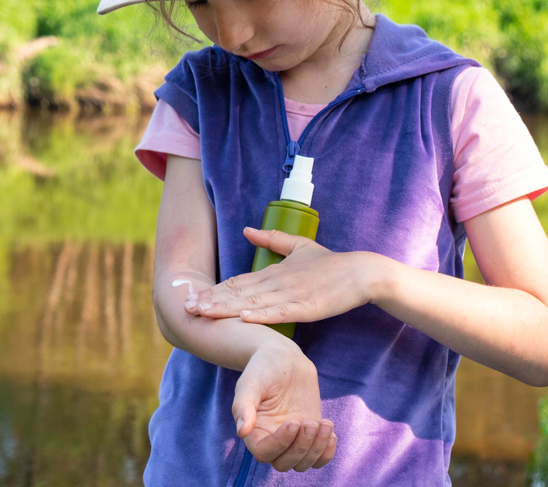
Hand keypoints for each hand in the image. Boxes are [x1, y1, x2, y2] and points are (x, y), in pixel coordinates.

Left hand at [184, 227, 390, 323]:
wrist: (361, 273)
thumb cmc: (329, 263)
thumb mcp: (299, 247)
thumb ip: (272, 240)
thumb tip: (247, 229)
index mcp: (272, 272)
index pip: (236, 282)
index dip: (213, 290)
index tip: (191, 296)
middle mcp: (276, 282)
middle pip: (237, 293)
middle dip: (211, 301)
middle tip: (186, 307)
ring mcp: (291, 294)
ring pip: (253, 303)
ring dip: (227, 309)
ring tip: (204, 313)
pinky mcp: (307, 306)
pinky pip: (281, 312)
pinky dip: (262, 315)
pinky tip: (245, 318)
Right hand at [233, 339, 335, 470]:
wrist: (284, 358)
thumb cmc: (262, 369)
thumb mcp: (250, 383)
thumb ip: (244, 406)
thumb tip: (242, 432)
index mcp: (253, 431)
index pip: (264, 453)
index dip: (280, 444)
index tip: (292, 423)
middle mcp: (272, 439)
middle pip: (284, 464)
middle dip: (301, 448)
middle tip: (309, 422)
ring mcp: (292, 439)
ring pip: (303, 463)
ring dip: (316, 449)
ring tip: (324, 424)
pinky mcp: (309, 434)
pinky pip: (319, 457)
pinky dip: (327, 452)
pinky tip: (330, 431)